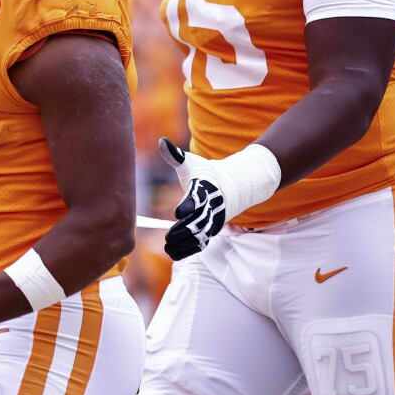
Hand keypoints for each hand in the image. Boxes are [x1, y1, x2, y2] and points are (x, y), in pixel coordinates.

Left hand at [159, 138, 281, 259]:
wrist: (233, 185)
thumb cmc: (207, 173)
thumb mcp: (191, 163)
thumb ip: (175, 155)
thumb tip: (161, 141)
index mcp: (204, 190)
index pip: (196, 199)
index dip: (188, 206)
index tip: (178, 212)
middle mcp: (210, 208)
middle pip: (198, 222)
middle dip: (183, 231)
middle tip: (168, 237)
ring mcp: (212, 220)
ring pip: (200, 237)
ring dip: (184, 244)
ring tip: (168, 248)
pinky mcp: (211, 230)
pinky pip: (201, 243)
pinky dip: (188, 250)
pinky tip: (173, 253)